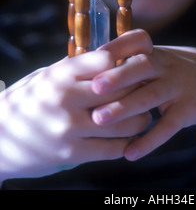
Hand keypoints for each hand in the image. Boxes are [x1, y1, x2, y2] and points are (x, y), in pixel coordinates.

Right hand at [0, 49, 149, 180]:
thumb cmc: (29, 100)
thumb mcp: (47, 76)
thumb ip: (77, 69)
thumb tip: (114, 58)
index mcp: (61, 73)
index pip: (106, 59)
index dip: (127, 60)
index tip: (139, 62)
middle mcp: (65, 97)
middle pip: (120, 89)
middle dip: (140, 89)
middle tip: (150, 89)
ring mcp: (68, 127)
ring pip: (122, 122)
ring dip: (140, 119)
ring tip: (145, 115)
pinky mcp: (70, 153)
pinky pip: (111, 148)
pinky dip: (126, 143)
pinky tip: (130, 137)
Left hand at [91, 30, 195, 160]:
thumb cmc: (173, 70)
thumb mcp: (156, 58)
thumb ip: (128, 61)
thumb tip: (85, 71)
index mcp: (153, 52)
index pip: (135, 41)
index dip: (115, 47)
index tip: (91, 58)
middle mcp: (165, 66)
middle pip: (141, 66)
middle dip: (117, 76)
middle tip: (94, 88)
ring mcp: (179, 87)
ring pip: (150, 96)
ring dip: (125, 108)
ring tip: (99, 119)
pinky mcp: (189, 109)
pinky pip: (169, 126)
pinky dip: (150, 140)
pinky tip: (130, 152)